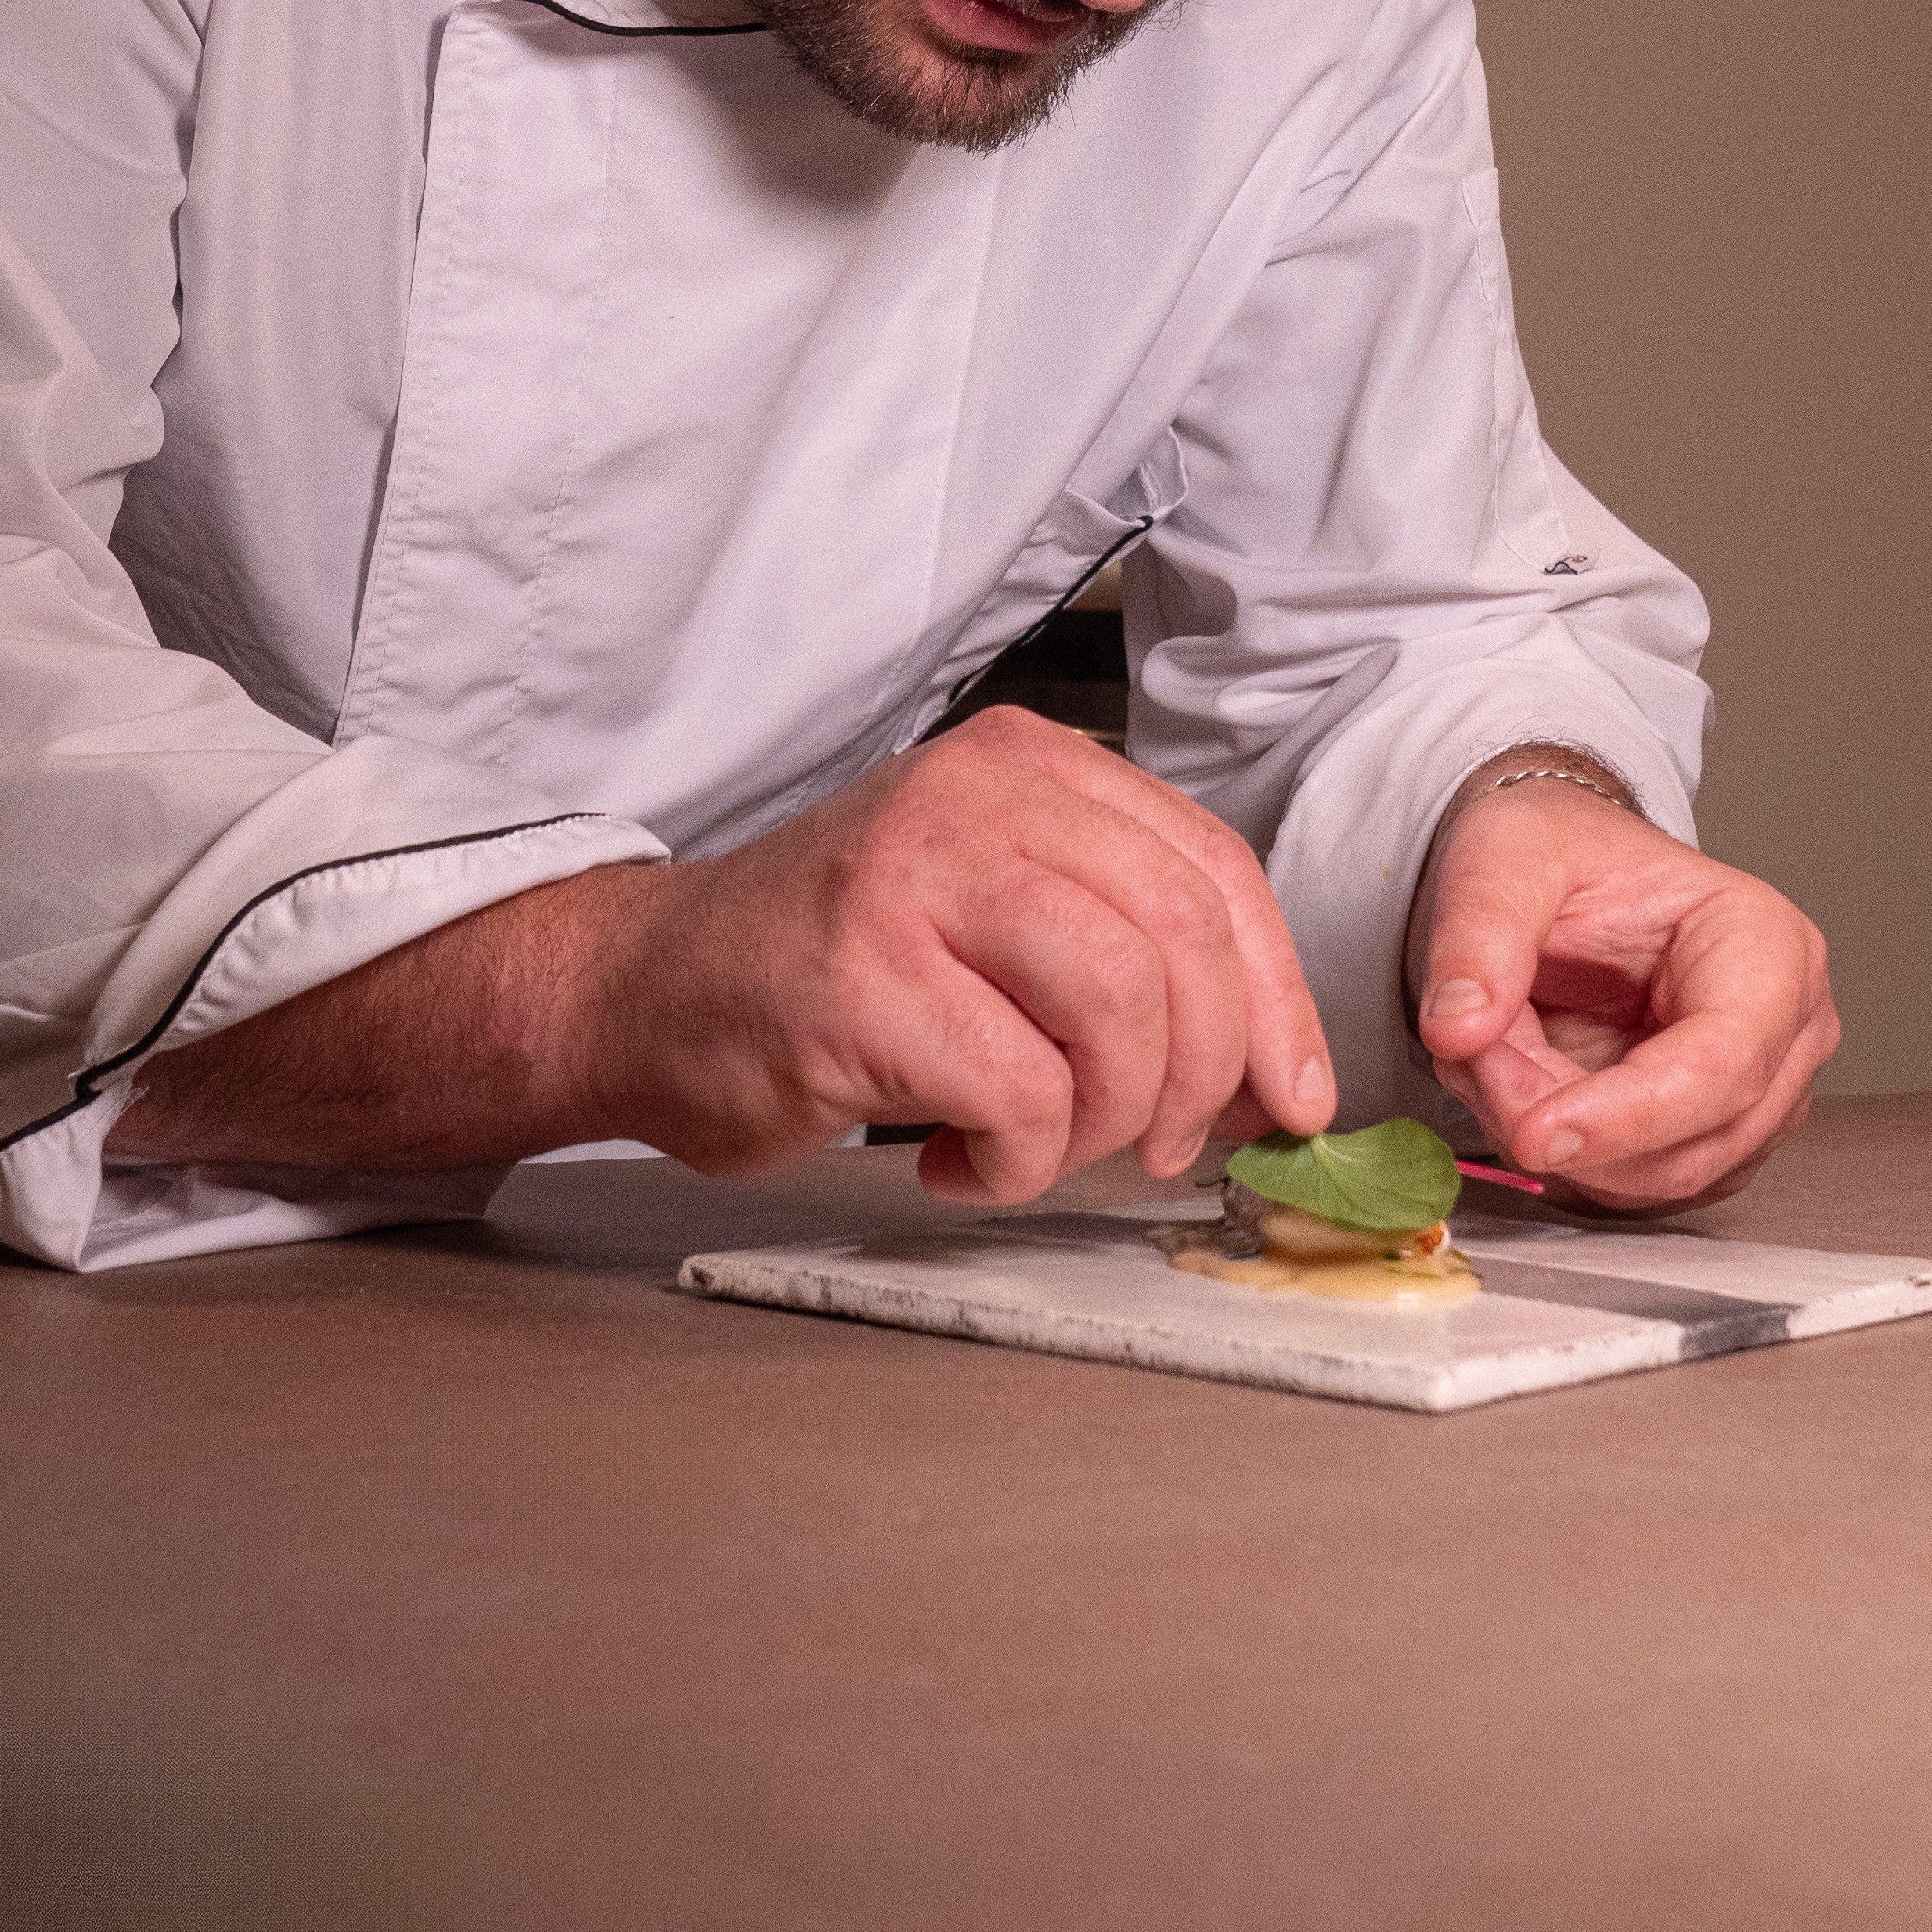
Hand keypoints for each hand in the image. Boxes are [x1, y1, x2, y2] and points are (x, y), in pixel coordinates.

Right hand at [594, 705, 1335, 1203]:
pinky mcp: (861, 983)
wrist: (643, 991)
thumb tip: (1267, 1071)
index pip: (1215, 871)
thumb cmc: (830, 970)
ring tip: (1035, 1145)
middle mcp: (975, 800)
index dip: (1276, 1000)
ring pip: (1119, 1009)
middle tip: (1156, 1146)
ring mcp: (912, 882)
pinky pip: (1020, 1093)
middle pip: (1183, 940)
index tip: (1288, 1096)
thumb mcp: (994, 912)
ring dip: (1105, 1121)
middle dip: (1199, 1076)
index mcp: (1026, 768)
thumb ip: (1123, 949)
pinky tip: (951, 1158)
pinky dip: (1011, 1163)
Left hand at [1409, 780, 1837, 1209]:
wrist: (1561, 873)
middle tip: (1473, 1058)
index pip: (1723, 1063)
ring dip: (1553, 1135)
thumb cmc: (1559, 851)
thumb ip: (1477, 938)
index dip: (1628, 1115)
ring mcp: (1759, 1096)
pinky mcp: (1712, 1139)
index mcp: (1767, 944)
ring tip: (1491, 1049)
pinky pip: (1632, 1184)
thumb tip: (1457, 1029)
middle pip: (1692, 1140)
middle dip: (1565, 1118)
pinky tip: (1520, 1082)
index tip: (1533, 1131)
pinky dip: (1561, 1151)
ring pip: (1655, 1176)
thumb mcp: (1502, 858)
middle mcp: (1786, 1031)